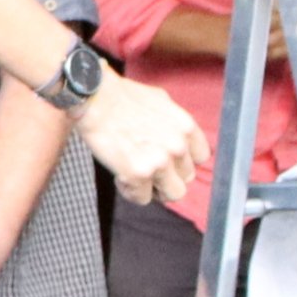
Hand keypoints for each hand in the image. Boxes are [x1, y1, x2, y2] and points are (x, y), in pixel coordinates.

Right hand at [74, 73, 202, 209]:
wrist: (95, 98)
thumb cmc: (122, 97)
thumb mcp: (161, 102)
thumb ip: (175, 125)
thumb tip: (179, 141)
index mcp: (186, 127)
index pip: (201, 158)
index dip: (183, 161)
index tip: (169, 161)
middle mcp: (177, 146)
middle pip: (186, 178)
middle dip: (167, 176)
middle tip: (147, 168)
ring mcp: (159, 162)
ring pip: (172, 195)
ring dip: (154, 189)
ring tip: (136, 175)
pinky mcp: (138, 175)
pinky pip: (142, 199)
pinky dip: (130, 191)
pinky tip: (119, 174)